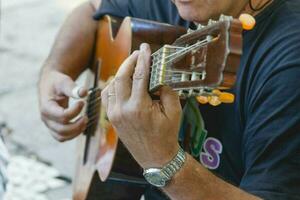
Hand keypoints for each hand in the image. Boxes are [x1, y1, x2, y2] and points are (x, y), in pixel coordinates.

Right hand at [39, 70, 87, 141]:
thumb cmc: (57, 82)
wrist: (50, 85)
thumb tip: (84, 92)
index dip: (75, 111)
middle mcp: (46, 118)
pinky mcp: (54, 127)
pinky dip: (73, 134)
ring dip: (76, 131)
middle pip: (62, 130)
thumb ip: (72, 88)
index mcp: (46, 107)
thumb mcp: (64, 81)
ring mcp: (49, 124)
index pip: (62, 116)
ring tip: (85, 120)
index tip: (82, 102)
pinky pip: (62, 137)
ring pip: (62, 136)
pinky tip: (81, 125)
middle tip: (86, 116)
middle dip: (77, 125)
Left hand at [101, 44, 181, 167]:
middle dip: (129, 61)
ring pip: (112, 85)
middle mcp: (122, 109)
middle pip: (121, 76)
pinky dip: (113, 85)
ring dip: (121, 72)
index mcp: (139, 108)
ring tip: (132, 65)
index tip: (145, 47)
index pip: (139, 76)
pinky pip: (107, 96)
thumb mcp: (174, 112)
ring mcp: (114, 114)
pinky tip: (121, 81)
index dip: (143, 59)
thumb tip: (159, 77)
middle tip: (138, 53)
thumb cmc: (166, 135)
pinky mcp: (111, 118)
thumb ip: (167, 91)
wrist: (155, 157)